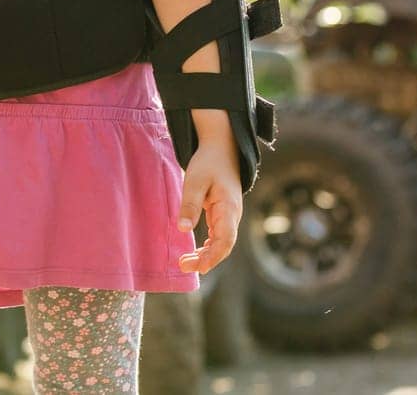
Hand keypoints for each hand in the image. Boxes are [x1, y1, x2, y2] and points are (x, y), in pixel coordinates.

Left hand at [174, 133, 241, 273]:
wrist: (222, 149)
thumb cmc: (209, 163)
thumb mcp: (195, 181)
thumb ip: (190, 204)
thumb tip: (183, 230)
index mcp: (229, 208)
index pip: (226, 240)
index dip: (213, 256)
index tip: (199, 268)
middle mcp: (233, 215)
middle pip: (224, 246)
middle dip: (206, 260)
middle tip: (183, 266)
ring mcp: (229, 216)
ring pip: (221, 243)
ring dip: (205, 255)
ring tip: (185, 263)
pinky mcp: (223, 215)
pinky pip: (218, 237)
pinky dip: (208, 248)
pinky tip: (196, 254)